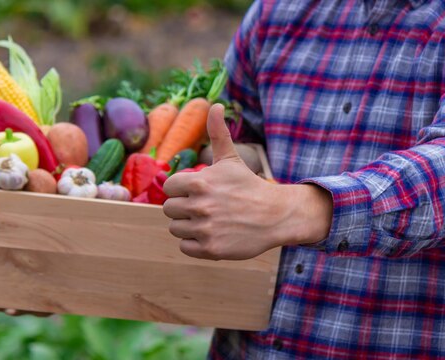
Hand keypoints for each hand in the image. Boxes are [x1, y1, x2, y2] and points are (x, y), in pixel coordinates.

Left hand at [162, 104, 332, 259]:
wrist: (275, 215)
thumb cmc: (249, 185)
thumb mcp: (231, 159)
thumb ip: (217, 133)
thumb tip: (215, 104)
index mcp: (200, 183)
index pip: (169, 188)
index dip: (182, 190)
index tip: (200, 192)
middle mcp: (200, 206)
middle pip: (170, 209)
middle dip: (185, 208)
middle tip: (206, 207)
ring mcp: (205, 229)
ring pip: (176, 228)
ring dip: (189, 226)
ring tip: (211, 221)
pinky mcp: (211, 249)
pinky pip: (185, 247)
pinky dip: (195, 243)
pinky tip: (213, 234)